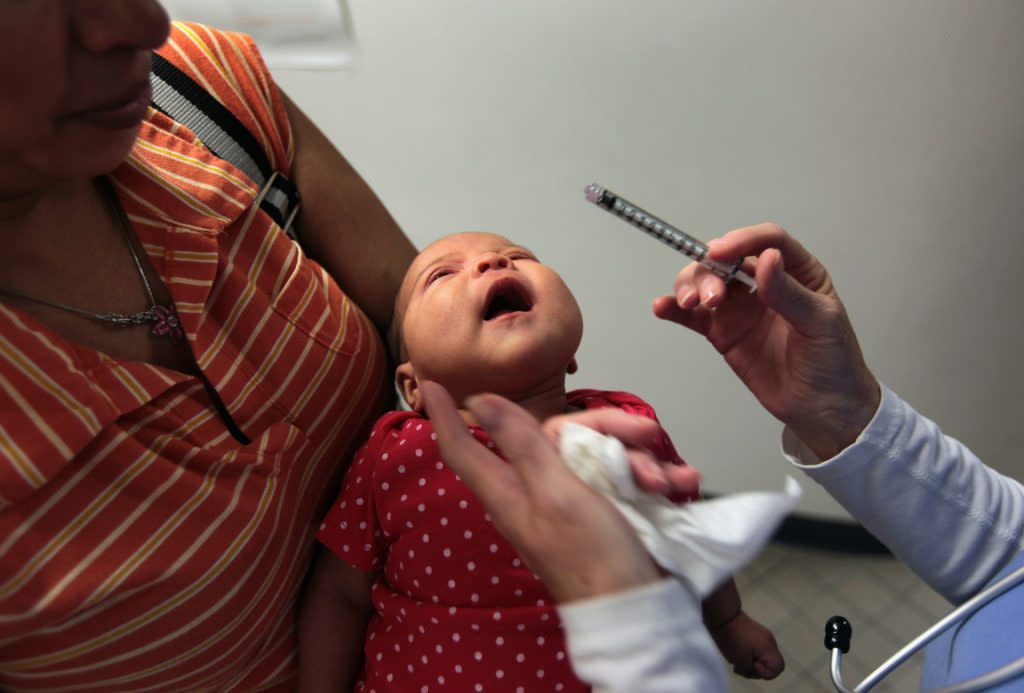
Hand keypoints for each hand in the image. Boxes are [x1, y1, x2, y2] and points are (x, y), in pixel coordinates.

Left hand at [420, 380, 685, 603]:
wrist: (637, 610)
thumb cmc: (591, 556)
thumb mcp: (555, 492)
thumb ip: (520, 443)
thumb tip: (479, 400)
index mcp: (507, 490)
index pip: (462, 447)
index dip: (446, 415)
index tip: (431, 382)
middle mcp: (531, 491)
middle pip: (554, 433)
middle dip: (606, 429)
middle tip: (646, 434)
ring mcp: (566, 501)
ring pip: (595, 452)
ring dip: (637, 459)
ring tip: (665, 480)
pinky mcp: (598, 510)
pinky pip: (619, 477)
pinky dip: (648, 477)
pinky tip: (677, 484)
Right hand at [652, 223, 880, 458]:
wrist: (823, 410)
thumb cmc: (834, 362)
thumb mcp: (820, 323)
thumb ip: (789, 293)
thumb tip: (766, 258)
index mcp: (798, 272)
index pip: (767, 242)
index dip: (742, 241)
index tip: (719, 252)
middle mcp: (765, 283)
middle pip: (728, 260)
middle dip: (710, 270)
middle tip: (709, 297)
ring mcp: (741, 308)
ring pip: (706, 283)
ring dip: (690, 286)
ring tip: (688, 304)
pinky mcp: (724, 332)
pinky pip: (694, 316)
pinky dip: (675, 310)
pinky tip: (662, 308)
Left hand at [708, 610, 784, 679]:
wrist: (723, 616)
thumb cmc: (733, 640)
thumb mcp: (740, 661)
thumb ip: (750, 670)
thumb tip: (752, 668)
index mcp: (769, 648)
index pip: (778, 668)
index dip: (764, 673)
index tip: (751, 664)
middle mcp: (770, 641)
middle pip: (770, 664)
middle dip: (756, 668)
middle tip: (741, 665)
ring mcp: (763, 635)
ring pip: (762, 656)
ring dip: (751, 661)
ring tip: (736, 659)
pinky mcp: (755, 632)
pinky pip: (757, 648)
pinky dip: (749, 653)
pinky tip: (736, 652)